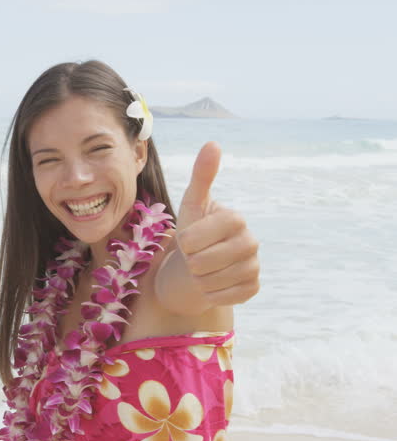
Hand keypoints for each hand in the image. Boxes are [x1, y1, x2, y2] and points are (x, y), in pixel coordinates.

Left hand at [173, 142, 259, 306]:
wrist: (200, 262)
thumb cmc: (194, 230)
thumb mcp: (192, 204)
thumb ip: (202, 175)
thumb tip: (213, 143)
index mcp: (236, 219)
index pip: (197, 238)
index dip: (186, 241)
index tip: (188, 239)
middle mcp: (251, 242)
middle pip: (202, 262)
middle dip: (189, 261)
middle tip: (194, 255)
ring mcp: (254, 266)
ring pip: (210, 282)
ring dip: (197, 278)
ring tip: (202, 268)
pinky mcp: (252, 288)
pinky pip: (221, 297)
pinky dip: (209, 293)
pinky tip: (212, 282)